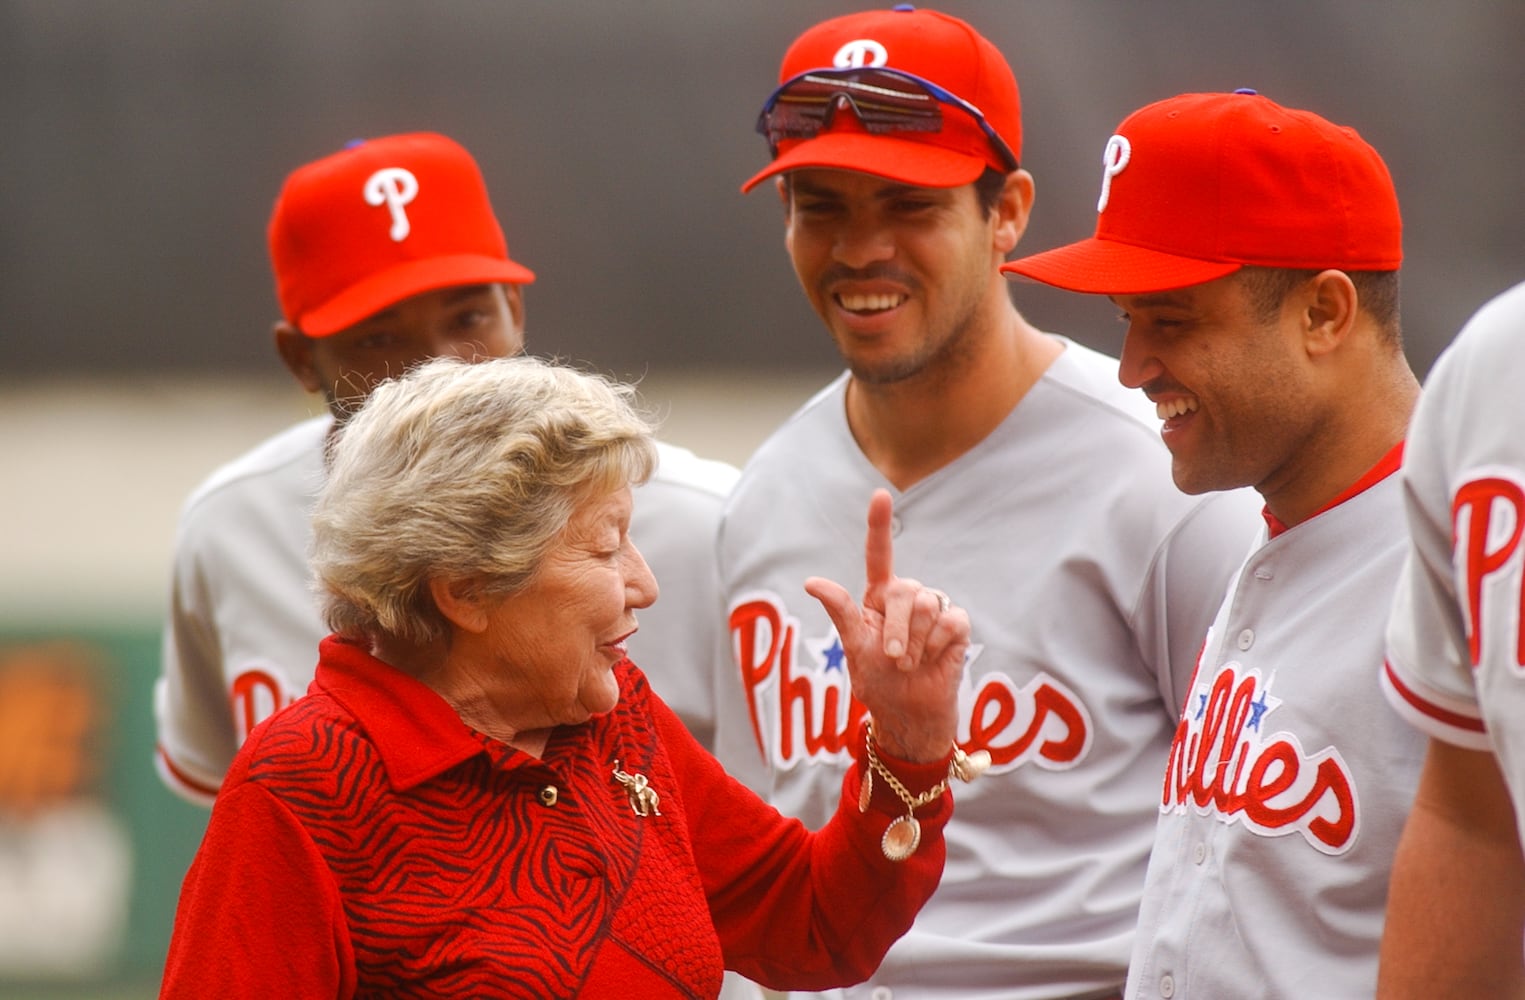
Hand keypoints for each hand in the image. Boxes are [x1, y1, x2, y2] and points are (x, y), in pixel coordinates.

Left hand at [804, 489, 968, 761]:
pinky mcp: (957, 625)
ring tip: (911, 664)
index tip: (880, 495)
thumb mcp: (853, 647)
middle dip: (897, 630)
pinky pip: (950, 621)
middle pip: (905, 590)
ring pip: (927, 605)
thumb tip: (811, 582)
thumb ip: (840, 611)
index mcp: (878, 596)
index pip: (879, 554)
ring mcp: (934, 609)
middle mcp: (907, 597)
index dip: (879, 525)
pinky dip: (937, 646)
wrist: (908, 714)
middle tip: (895, 660)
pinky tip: (933, 660)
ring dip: (916, 643)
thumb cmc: (877, 681)